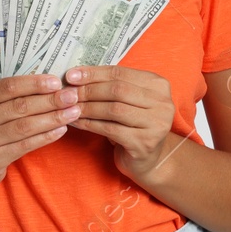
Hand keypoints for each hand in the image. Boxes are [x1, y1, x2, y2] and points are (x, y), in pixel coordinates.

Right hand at [0, 74, 80, 194]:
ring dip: (52, 118)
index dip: (33, 84)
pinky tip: (61, 130)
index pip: (7, 87)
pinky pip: (25, 145)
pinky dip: (45, 136)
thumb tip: (50, 84)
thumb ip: (8, 98)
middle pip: (18, 106)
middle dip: (49, 101)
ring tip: (72, 112)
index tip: (57, 82)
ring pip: (24, 126)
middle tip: (72, 96)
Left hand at [61, 65, 176, 182]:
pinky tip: (76, 123)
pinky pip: (111, 129)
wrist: (148, 158)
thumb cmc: (133, 124)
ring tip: (69, 108)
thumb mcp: (128, 100)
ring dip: (87, 108)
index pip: (120, 73)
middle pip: (117, 90)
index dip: (93, 73)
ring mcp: (156, 124)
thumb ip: (110, 86)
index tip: (71, 75)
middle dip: (89, 90)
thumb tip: (76, 75)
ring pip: (114, 109)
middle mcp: (162, 102)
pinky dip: (90, 124)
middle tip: (68, 93)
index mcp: (158, 85)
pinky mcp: (145, 143)